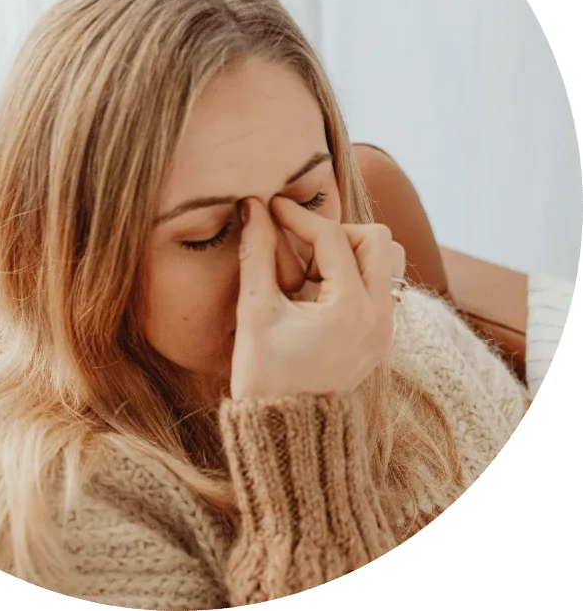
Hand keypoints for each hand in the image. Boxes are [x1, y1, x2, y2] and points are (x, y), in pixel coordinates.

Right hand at [230, 196, 405, 400]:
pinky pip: (383, 286)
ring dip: (353, 252)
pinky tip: (321, 290)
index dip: (297, 216)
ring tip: (315, 271)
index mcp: (350, 309)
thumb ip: (256, 253)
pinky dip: (357, 274)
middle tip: (300, 250)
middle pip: (378, 239)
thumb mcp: (255, 312)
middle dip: (336, 232)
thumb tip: (252, 208)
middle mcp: (379, 317)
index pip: (332, 238)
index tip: (270, 209)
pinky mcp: (381, 337)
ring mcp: (385, 329)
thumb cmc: (265, 375)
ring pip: (389, 261)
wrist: (286, 432)